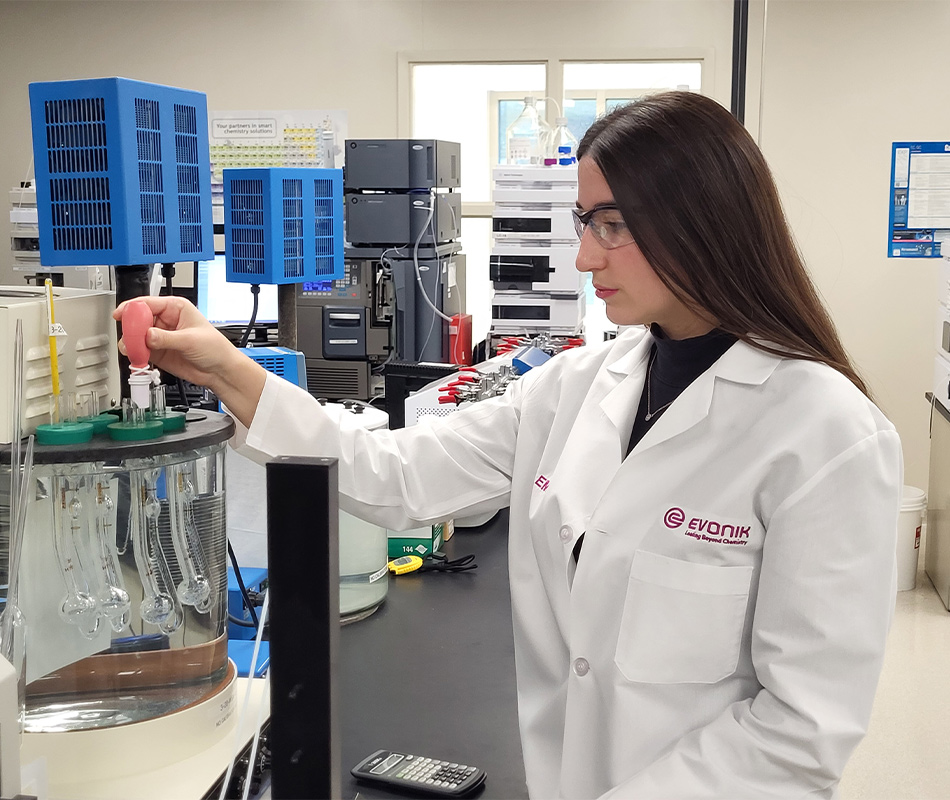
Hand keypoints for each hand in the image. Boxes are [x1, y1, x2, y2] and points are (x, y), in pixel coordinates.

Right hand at [113, 296, 236, 388]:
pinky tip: (138, 357)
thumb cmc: (215, 348)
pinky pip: (140, 350)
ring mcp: (160, 337)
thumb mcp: (191, 340)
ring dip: (131, 343)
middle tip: (129, 338)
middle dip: (130, 328)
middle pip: (138, 320)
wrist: (220, 370)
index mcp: (175, 308)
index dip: (132, 308)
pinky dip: (136, 354)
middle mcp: (165, 321)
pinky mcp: (158, 352)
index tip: (121, 315)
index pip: (148, 303)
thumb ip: (167, 338)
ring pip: (136, 336)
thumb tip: (148, 335)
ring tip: (134, 350)